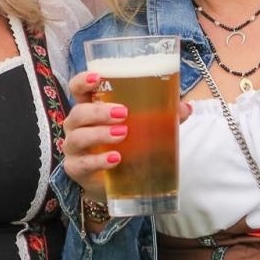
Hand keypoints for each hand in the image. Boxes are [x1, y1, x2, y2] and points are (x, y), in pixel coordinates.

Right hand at [60, 70, 192, 196]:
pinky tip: (115, 159)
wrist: (118, 182)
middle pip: (78, 113)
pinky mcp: (76, 169)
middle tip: (123, 113)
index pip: (78, 89)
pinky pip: (82, 164)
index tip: (98, 78)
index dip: (83, 81)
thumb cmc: (126, 145)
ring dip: (99, 134)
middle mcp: (77, 126)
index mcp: (90, 108)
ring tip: (122, 134)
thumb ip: (162, 115)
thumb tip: (186, 107)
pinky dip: (98, 160)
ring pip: (78, 137)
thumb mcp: (143, 127)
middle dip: (98, 111)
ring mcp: (73, 148)